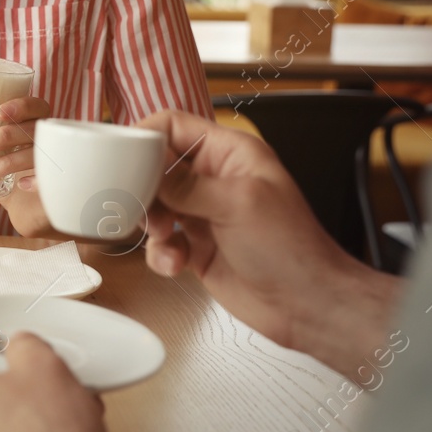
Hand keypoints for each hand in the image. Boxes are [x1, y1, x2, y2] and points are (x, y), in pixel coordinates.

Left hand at [0, 97, 58, 236]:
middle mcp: (51, 141)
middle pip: (34, 130)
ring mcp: (60, 163)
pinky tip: (21, 185)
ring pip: (40, 154)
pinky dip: (38, 181)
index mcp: (37, 127)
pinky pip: (55, 180)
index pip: (37, 107)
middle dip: (6, 135)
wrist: (32, 212)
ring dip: (11, 161)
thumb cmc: (10, 176)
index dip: (21, 106)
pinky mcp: (62, 186)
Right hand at [137, 109, 400, 375]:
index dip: (146, 137)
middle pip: (156, 166)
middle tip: (143, 207)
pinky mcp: (197, 247)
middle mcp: (214, 179)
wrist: (306, 305)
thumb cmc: (291, 248)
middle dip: (144, 189)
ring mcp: (204, 213)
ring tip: (165, 237)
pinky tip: (176, 264)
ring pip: (154, 205)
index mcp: (230, 154)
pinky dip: (160, 253)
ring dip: (151, 223)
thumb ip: (186, 183)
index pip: (174, 126)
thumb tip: (146, 166)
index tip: (124, 158)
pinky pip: (162, 242)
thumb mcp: (237, 204)